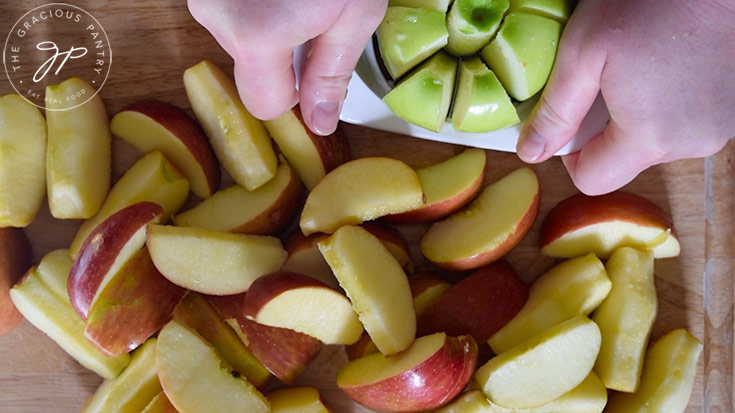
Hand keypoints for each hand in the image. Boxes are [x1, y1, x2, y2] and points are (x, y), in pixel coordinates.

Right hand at [188, 0, 387, 134]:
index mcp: (255, 35)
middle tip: (312, 17)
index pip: (265, 106)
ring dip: (267, 30)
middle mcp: (216, 15)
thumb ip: (332, 74)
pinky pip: (230, 15)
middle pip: (250, 72)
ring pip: (238, 42)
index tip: (316, 70)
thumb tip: (319, 122)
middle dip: (281, 58)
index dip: (296, 96)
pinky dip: (254, 9)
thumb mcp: (356, 12)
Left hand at [516, 0, 734, 194]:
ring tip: (643, 66)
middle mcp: (690, 144)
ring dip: (640, 115)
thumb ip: (556, 111)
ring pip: (655, 141)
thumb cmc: (651, 4)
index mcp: (649, 138)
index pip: (593, 180)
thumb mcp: (583, 52)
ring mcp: (717, 129)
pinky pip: (683, 124)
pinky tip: (668, 67)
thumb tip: (530, 153)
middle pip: (625, 160)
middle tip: (609, 79)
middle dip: (606, 128)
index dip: (572, 154)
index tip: (573, 118)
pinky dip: (668, 104)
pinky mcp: (730, 114)